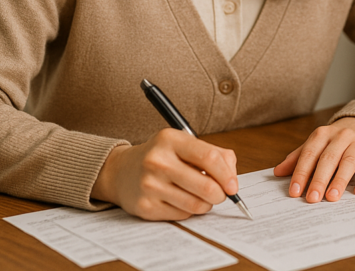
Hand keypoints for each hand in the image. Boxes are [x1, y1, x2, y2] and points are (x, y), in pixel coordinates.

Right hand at [91, 128, 238, 219]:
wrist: (121, 172)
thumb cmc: (162, 157)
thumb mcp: (184, 144)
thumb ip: (214, 154)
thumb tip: (232, 178)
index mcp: (170, 139)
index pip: (209, 158)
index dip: (227, 175)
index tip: (233, 186)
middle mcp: (158, 161)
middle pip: (206, 186)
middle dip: (220, 194)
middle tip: (220, 194)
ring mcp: (150, 185)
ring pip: (196, 204)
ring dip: (207, 204)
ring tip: (202, 197)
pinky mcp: (145, 206)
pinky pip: (183, 214)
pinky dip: (190, 210)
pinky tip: (182, 200)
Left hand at [273, 117, 354, 202]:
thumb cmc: (337, 140)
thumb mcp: (317, 144)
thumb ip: (298, 158)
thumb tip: (278, 172)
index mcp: (323, 134)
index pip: (309, 154)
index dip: (301, 173)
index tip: (294, 191)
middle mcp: (341, 136)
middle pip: (328, 159)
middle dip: (319, 180)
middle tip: (312, 198)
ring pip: (348, 162)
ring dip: (339, 180)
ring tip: (332, 197)